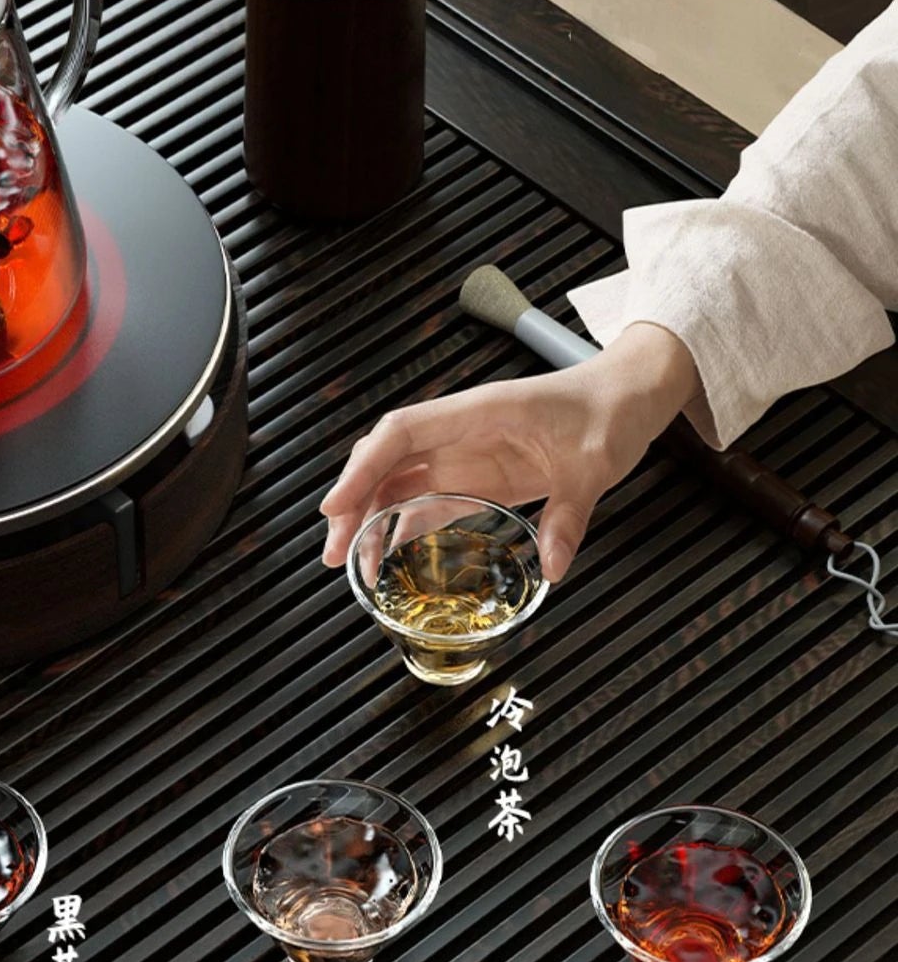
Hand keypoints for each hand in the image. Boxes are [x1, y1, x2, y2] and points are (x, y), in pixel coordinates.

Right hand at [320, 322, 699, 583]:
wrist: (625, 396)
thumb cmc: (606, 410)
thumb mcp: (595, 463)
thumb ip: (570, 514)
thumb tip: (552, 565)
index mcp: (478, 412)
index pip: (402, 433)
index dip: (363, 467)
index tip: (337, 505)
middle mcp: (461, 432)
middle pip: (387, 459)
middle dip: (352, 500)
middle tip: (335, 551)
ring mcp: (467, 454)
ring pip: (399, 481)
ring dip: (369, 516)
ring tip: (351, 562)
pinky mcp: (479, 476)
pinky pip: (429, 499)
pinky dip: (401, 524)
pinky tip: (385, 551)